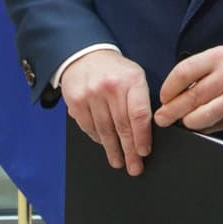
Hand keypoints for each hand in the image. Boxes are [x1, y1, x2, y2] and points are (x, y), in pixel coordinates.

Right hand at [60, 49, 152, 176]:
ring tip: (119, 161)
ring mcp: (91, 95)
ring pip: (104, 130)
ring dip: (113, 149)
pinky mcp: (76, 102)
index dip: (142, 137)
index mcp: (132, 80)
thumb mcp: (135, 77)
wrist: (85, 56)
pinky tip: (105, 145)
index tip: (144, 152)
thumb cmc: (116, 71)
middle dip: (129, 151)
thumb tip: (146, 132)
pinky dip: (98, 139)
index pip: (139, 115)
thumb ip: (141, 100)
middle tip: (134, 167)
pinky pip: (89, 128)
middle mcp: (111, 88)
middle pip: (122, 126)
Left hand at [154, 44, 222, 132]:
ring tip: (183, 122)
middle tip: (162, 118)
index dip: (168, 89)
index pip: (183, 73)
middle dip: (170, 112)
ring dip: (187, 122)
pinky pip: (216, 126)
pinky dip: (205, 128)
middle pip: (190, 98)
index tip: (164, 97)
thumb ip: (200, 72)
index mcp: (218, 57)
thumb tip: (174, 94)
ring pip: (202, 117)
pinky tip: (202, 124)